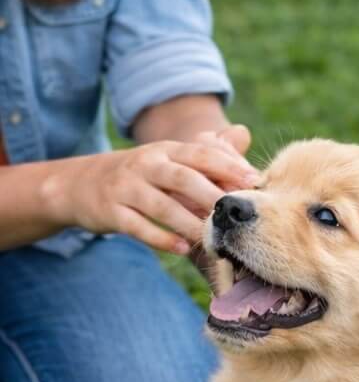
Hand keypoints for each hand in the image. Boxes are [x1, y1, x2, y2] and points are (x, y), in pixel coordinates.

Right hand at [59, 125, 257, 253]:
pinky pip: (138, 227)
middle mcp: (146, 164)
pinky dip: (161, 238)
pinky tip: (184, 248)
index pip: (200, 154)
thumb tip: (244, 134)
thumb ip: (208, 151)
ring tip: (214, 237)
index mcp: (166, 149)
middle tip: (237, 214)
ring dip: (189, 222)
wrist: (80, 184)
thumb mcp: (170, 157)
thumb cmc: (143, 174)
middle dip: (212, 195)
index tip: (255, 181)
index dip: (228, 166)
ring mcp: (125, 188)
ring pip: (161, 206)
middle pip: (183, 178)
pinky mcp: (110, 212)